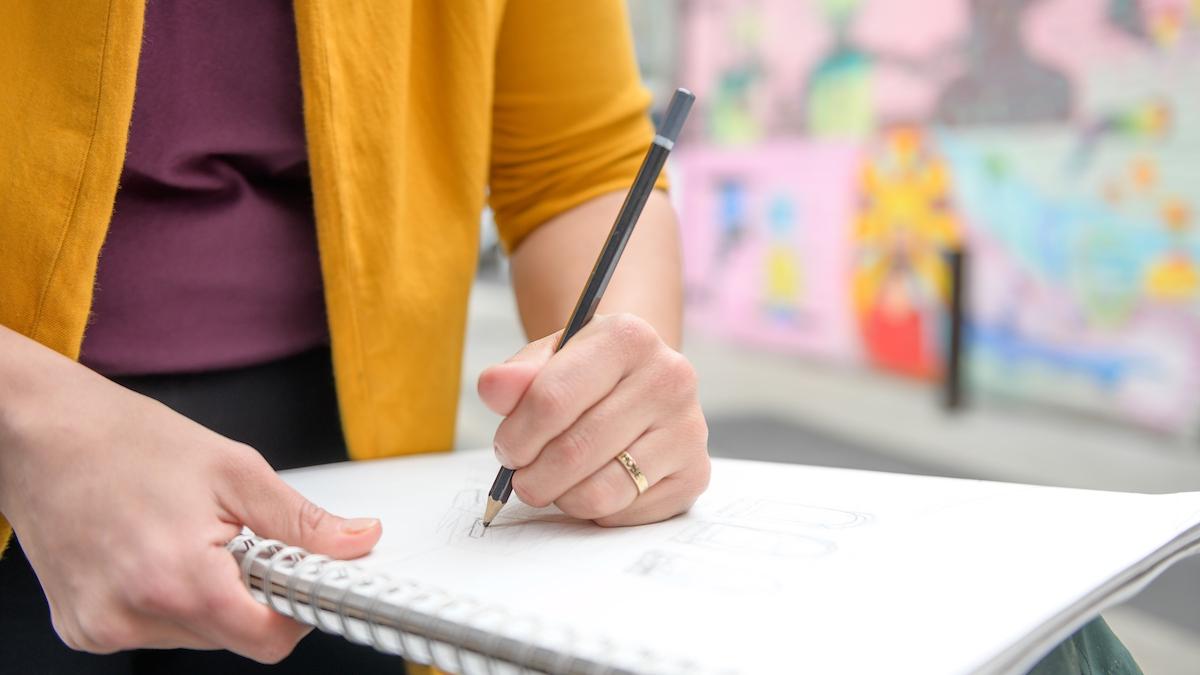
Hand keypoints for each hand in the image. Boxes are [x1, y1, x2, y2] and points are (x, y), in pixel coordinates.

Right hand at [0, 329, 381, 661]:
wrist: (40, 433)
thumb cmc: (124, 442)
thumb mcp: (233, 470)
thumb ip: (302, 520)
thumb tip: (358, 541)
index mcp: (177, 579)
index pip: (269, 640)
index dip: (298, 610)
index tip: (303, 579)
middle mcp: (132, 616)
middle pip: (234, 638)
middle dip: (250, 593)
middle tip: (234, 539)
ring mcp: (102, 628)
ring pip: (196, 636)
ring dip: (208, 597)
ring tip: (185, 538)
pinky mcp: (82, 629)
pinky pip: (153, 630)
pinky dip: (168, 600)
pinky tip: (152, 554)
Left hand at [477, 313, 709, 525]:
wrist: (640, 384)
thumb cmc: (586, 374)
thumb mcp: (548, 360)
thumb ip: (515, 376)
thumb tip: (493, 388)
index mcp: (629, 337)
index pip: (553, 400)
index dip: (517, 436)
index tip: (506, 450)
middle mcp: (670, 378)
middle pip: (574, 451)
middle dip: (532, 476)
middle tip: (521, 479)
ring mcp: (689, 428)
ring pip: (600, 492)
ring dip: (561, 497)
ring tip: (556, 482)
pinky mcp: (695, 474)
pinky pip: (624, 515)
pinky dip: (596, 511)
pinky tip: (595, 484)